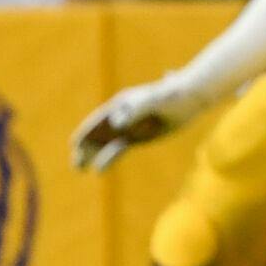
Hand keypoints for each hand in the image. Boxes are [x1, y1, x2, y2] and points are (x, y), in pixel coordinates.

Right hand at [70, 73, 205, 171]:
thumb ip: (136, 110)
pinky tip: (98, 170)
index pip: (98, 120)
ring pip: (105, 143)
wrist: (190, 96)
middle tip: (75, 163)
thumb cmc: (172, 94)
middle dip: (84, 147)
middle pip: (97, 133)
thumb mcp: (154, 101)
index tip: (74, 144)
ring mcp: (129, 127)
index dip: (86, 132)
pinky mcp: (139, 137)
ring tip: (79, 169)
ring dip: (92, 155)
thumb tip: (116, 123)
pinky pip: (118, 149)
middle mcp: (121, 116)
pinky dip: (107, 158)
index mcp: (122, 103)